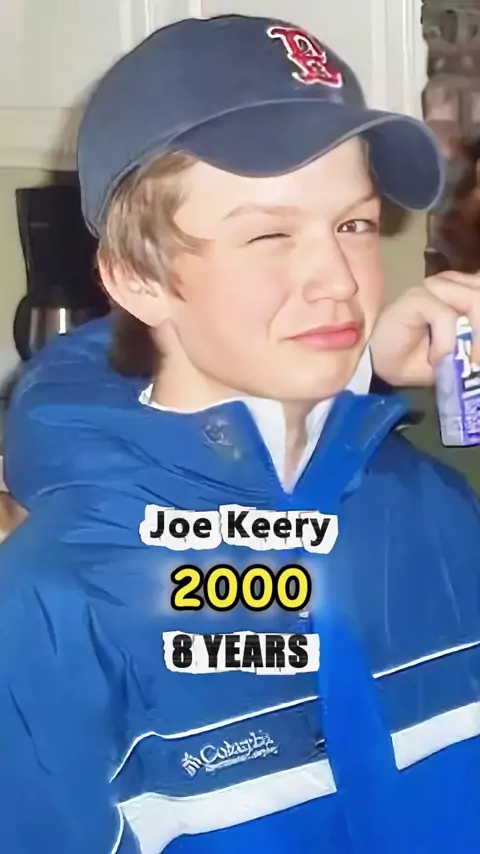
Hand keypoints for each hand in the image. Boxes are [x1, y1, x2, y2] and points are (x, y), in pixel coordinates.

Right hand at [370, 271, 479, 386]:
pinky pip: (447, 316)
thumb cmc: (418, 359)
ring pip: (474, 301)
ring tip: (458, 361)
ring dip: (472, 339)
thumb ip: (473, 340)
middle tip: (475, 360)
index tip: (479, 356)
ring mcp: (434, 286)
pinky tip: (436, 359)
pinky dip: (446, 344)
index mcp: (465, 290)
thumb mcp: (457, 353)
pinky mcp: (417, 296)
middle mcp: (452, 283)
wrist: (380, 364)